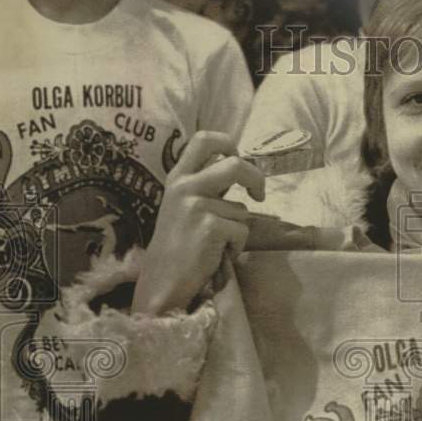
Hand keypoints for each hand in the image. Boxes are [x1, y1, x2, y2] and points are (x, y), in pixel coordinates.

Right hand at [132, 132, 264, 314]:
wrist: (162, 281)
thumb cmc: (178, 245)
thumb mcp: (183, 206)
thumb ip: (205, 186)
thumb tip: (242, 171)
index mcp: (178, 178)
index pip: (204, 139)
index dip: (229, 143)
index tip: (240, 158)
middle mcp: (185, 187)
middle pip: (236, 164)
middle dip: (256, 179)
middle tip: (259, 195)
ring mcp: (196, 206)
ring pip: (242, 209)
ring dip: (238, 229)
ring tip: (216, 244)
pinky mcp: (210, 227)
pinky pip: (242, 232)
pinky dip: (237, 246)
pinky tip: (217, 255)